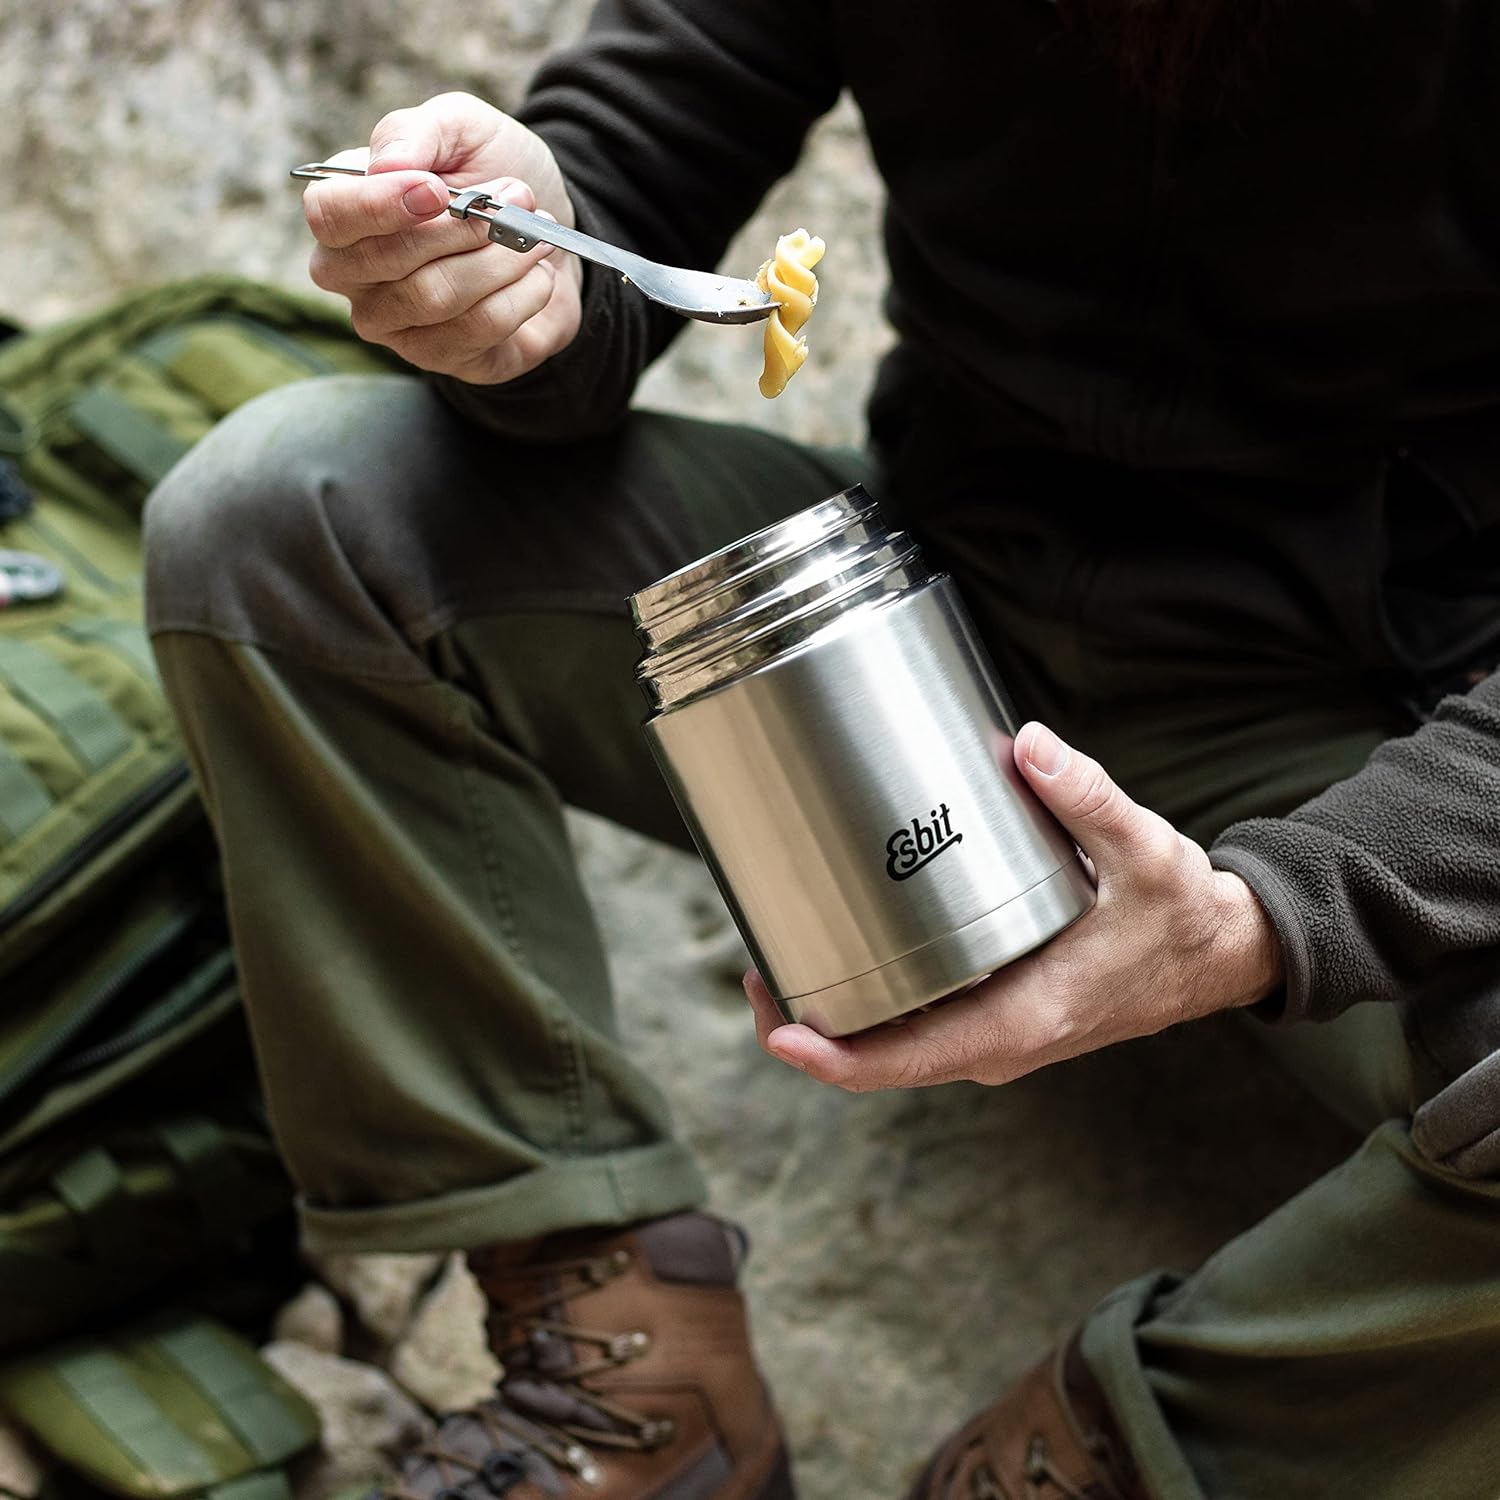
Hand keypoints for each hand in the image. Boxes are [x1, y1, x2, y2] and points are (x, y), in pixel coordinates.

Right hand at [302, 92, 582, 383]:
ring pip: (439, 297)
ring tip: (533, 234)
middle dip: (466, 228)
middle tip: (518, 197)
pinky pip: (479, 329)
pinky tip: (538, 274)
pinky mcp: (441, 358)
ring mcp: (393, 324)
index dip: (380, 205)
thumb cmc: (490, 173)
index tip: (440, 190)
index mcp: (344, 209)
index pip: (330, 215)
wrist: (545, 229)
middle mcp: (354, 275)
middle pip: (390, 262)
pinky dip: (522, 295)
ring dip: (502, 259)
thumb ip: (418, 132)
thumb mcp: (461, 128)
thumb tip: (385, 164)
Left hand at [745, 722, 1284, 1091]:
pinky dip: (872, 1007)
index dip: (828, 1055)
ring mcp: (998, 1036)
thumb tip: (1027, 743)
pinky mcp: (999, 1017)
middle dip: (808, 1028)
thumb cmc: (1180, 914)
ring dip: (834, 1019)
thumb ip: (1087, 796)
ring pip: (895, 1048)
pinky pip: (919, 1028)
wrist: (1219, 955)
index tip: (772, 1027)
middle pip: (880, 1061)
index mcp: (1022, 1018)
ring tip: (778, 959)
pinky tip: (841, 955)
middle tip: (754, 968)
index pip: (904, 1061)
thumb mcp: (1145, 850)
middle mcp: (1001, 1043)